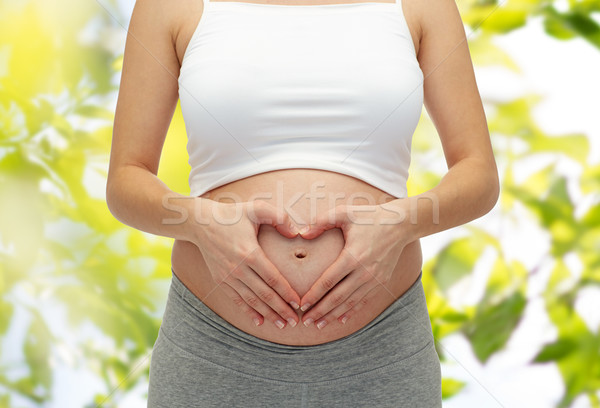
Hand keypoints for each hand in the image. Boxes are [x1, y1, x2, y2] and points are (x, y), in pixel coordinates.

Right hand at [190, 199, 300, 328]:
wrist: (200, 223)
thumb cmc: (232, 215)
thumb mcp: (256, 209)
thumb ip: (279, 217)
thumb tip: (296, 232)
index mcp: (250, 253)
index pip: (273, 278)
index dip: (287, 293)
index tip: (299, 303)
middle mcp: (238, 269)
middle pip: (264, 294)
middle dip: (281, 309)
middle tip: (295, 321)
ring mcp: (228, 276)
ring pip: (251, 300)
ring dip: (268, 314)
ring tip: (282, 324)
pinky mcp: (220, 280)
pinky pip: (236, 300)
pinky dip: (248, 311)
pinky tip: (259, 321)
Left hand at [298, 203, 410, 328]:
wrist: (401, 224)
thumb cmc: (368, 217)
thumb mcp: (344, 213)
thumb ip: (321, 222)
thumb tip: (301, 233)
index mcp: (353, 256)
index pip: (328, 281)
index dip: (314, 295)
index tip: (301, 304)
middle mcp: (364, 272)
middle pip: (338, 297)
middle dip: (320, 311)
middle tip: (305, 321)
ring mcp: (375, 279)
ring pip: (350, 302)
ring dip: (334, 315)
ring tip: (319, 325)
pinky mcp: (382, 282)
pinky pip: (364, 300)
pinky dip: (351, 311)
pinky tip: (340, 319)